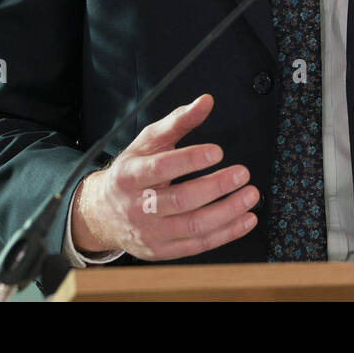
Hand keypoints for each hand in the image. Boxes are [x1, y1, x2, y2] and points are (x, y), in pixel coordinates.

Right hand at [70, 94, 259, 260]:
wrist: (103, 213)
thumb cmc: (131, 172)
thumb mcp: (148, 141)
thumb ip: (178, 121)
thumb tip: (206, 102)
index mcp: (130, 176)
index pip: (160, 168)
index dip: (189, 160)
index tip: (217, 151)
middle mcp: (138, 207)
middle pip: (180, 200)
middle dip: (216, 187)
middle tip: (242, 173)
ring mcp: (150, 233)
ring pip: (193, 226)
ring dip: (227, 212)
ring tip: (250, 196)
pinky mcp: (162, 251)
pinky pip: (198, 245)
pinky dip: (226, 233)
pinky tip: (245, 219)